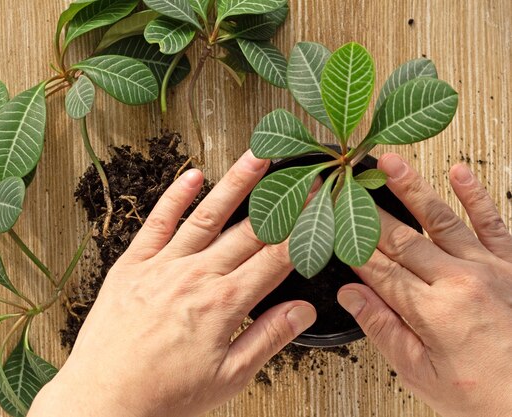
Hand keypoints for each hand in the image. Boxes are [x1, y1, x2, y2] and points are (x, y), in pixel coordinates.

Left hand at [29, 151, 316, 416]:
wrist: (104, 398)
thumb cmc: (163, 394)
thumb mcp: (229, 376)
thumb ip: (269, 337)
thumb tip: (303, 312)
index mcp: (224, 304)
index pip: (276, 257)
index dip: (302, 228)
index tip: (318, 207)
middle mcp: (196, 276)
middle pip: (249, 230)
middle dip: (281, 201)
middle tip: (302, 176)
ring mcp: (163, 265)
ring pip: (207, 215)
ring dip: (235, 183)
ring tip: (256, 156)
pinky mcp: (133, 263)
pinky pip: (158, 221)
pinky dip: (175, 196)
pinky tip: (192, 175)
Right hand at [337, 153, 511, 416]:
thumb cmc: (486, 395)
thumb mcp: (421, 374)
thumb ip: (383, 329)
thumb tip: (351, 297)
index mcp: (432, 310)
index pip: (378, 268)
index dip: (350, 244)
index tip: (332, 224)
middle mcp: (459, 280)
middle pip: (401, 238)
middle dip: (368, 210)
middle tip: (346, 185)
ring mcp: (489, 267)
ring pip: (440, 219)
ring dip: (411, 188)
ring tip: (389, 162)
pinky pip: (492, 221)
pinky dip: (475, 195)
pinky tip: (458, 171)